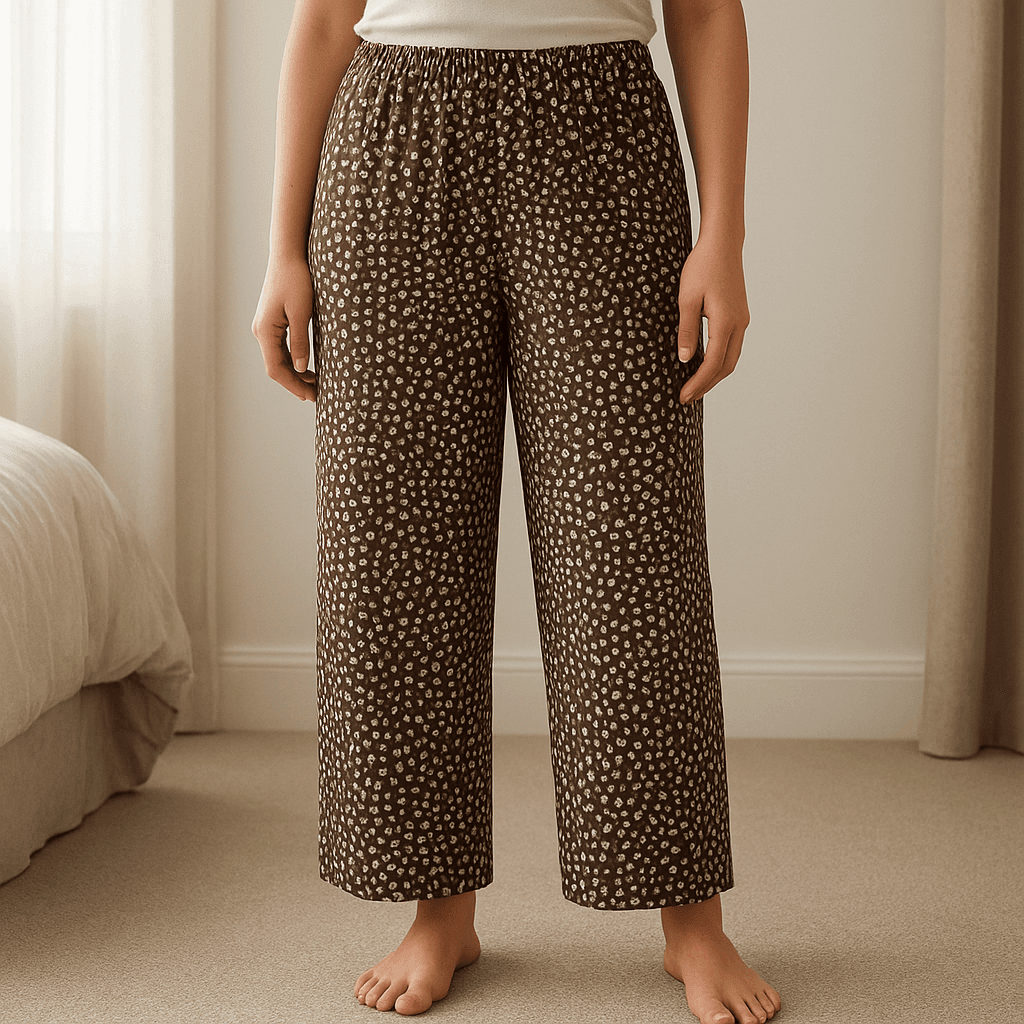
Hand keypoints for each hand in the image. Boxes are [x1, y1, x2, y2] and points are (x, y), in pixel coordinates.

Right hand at [251, 256, 317, 401]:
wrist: (288, 256)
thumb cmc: (296, 280)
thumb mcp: (301, 312)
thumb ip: (300, 341)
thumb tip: (300, 368)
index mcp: (266, 331)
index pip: (276, 369)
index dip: (293, 385)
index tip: (311, 397)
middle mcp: (261, 331)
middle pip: (276, 367)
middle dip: (295, 383)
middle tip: (316, 396)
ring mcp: (265, 327)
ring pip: (278, 359)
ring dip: (295, 374)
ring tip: (315, 384)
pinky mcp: (272, 322)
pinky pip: (280, 349)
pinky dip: (293, 361)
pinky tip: (306, 367)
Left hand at [676, 236, 749, 403]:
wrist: (722, 244)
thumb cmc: (702, 267)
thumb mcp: (687, 299)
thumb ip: (687, 330)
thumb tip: (686, 359)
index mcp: (726, 322)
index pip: (712, 363)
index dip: (698, 383)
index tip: (683, 397)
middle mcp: (738, 324)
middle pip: (726, 367)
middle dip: (706, 385)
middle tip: (687, 398)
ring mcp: (742, 320)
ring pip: (731, 358)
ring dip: (714, 375)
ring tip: (694, 387)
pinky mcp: (739, 315)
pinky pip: (732, 347)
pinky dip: (720, 362)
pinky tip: (705, 365)